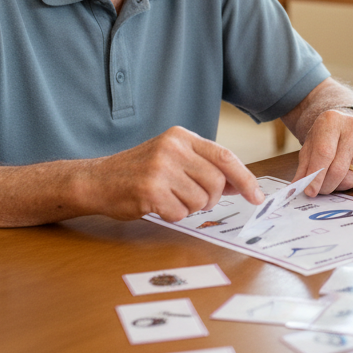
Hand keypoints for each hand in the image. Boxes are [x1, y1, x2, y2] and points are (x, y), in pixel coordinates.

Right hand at [83, 126, 263, 221]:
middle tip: (193, 200)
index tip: (257, 196)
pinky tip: (157, 205)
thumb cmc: (138, 171)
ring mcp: (161, 168)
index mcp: (181, 137)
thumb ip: (204, 167)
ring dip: (188, 207)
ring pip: (200, 201)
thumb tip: (240, 184)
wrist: (96, 180)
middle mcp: (173, 148)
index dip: (245, 178)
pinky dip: (172, 215)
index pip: (225, 156)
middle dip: (210, 199)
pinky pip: (180, 213)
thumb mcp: (172, 158)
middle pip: (216, 182)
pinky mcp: (150, 190)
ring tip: (169, 198)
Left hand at [293, 109, 352, 194]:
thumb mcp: (310, 145)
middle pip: (338, 169)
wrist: (350, 123)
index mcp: (332, 120)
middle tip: (319, 190)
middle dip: (326, 186)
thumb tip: (297, 188)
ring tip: (334, 178)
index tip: (310, 192)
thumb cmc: (327, 137)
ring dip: (339, 186)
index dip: (316, 176)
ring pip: (351, 179)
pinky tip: (350, 172)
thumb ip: (304, 167)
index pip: (324, 153)